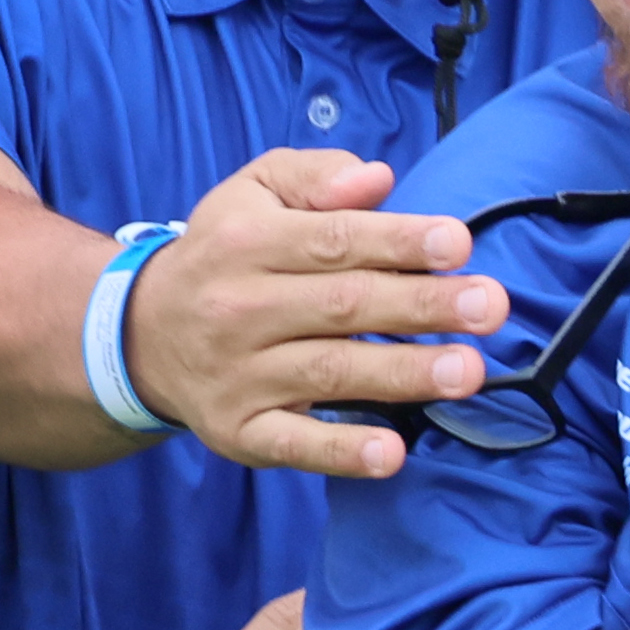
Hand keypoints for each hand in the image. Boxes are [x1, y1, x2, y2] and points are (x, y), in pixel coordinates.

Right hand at [120, 149, 506, 476]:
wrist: (138, 334)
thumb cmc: (226, 251)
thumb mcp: (253, 191)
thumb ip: (314, 176)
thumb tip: (375, 177)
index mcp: (248, 242)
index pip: (333, 240)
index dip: (398, 241)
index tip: (458, 243)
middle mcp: (240, 309)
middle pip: (343, 305)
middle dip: (422, 305)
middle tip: (491, 306)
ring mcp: (238, 375)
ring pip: (329, 373)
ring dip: (403, 374)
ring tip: (468, 371)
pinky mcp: (239, 430)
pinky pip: (292, 444)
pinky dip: (341, 452)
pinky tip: (392, 453)